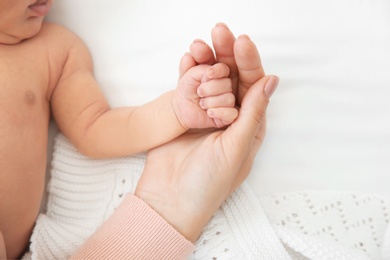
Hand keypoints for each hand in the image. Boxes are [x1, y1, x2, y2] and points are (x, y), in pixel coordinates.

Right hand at [135, 27, 278, 241]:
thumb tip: (271, 80)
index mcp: (249, 125)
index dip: (249, 63)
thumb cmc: (208, 182)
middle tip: (220, 31)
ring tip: (201, 42)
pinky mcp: (184, 113)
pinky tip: (188, 56)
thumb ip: (252, 114)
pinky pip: (188, 87)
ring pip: (210, 79)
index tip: (242, 42)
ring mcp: (205, 113)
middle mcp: (229, 116)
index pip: (252, 86)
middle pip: (231, 78)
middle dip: (227, 53)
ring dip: (207, 59)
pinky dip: (187, 71)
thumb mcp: (237, 148)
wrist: (169, 198)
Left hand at [173, 61, 237, 128]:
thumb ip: (192, 63)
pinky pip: (231, 114)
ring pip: (228, 98)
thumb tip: (191, 51)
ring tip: (201, 103)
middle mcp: (227, 85)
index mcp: (220, 72)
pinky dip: (219, 112)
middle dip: (210, 88)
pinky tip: (209, 112)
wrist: (182, 107)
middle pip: (227, 84)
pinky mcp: (228, 115)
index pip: (225, 69)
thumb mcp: (187, 74)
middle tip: (199, 91)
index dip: (218, 71)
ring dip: (211, 101)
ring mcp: (229, 100)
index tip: (209, 74)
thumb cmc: (187, 88)